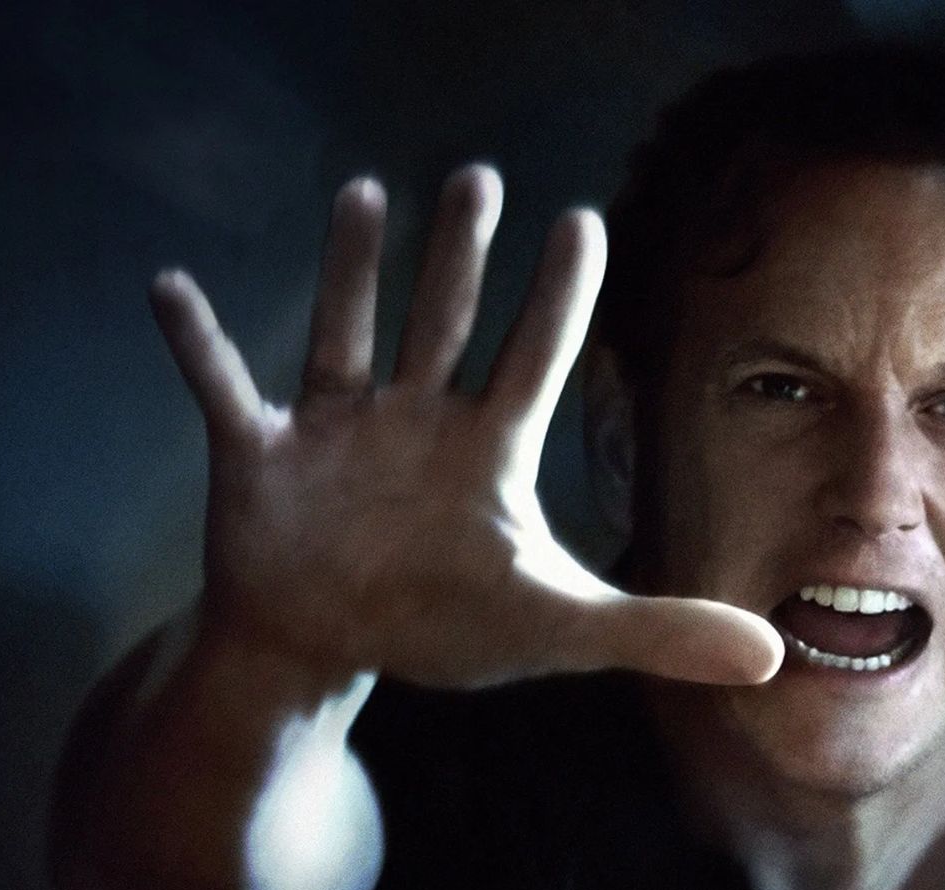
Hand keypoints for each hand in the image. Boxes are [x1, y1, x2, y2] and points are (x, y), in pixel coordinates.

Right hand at [150, 164, 782, 688]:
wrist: (335, 645)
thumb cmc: (448, 620)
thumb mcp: (559, 627)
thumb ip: (661, 631)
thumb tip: (775, 658)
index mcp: (489, 447)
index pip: (535, 354)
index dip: (558, 294)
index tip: (583, 218)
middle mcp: (417, 418)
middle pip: (444, 318)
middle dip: (459, 251)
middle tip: (480, 177)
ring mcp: (336, 430)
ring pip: (345, 331)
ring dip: (352, 269)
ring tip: (364, 192)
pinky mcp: (261, 456)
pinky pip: (222, 391)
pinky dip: (196, 346)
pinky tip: (169, 288)